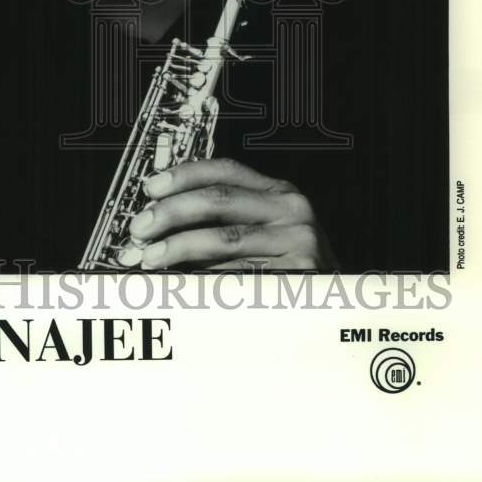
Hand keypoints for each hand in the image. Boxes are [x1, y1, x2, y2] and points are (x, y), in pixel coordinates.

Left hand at [128, 158, 336, 270]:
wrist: (342, 311)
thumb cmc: (292, 272)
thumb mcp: (268, 234)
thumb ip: (227, 221)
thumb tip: (161, 221)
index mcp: (281, 193)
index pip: (227, 170)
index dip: (185, 175)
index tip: (152, 187)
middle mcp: (293, 210)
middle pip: (218, 199)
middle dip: (171, 213)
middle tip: (140, 228)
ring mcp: (299, 241)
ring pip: (222, 239)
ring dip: (177, 247)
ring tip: (149, 258)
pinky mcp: (299, 275)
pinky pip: (238, 275)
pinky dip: (203, 279)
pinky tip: (181, 284)